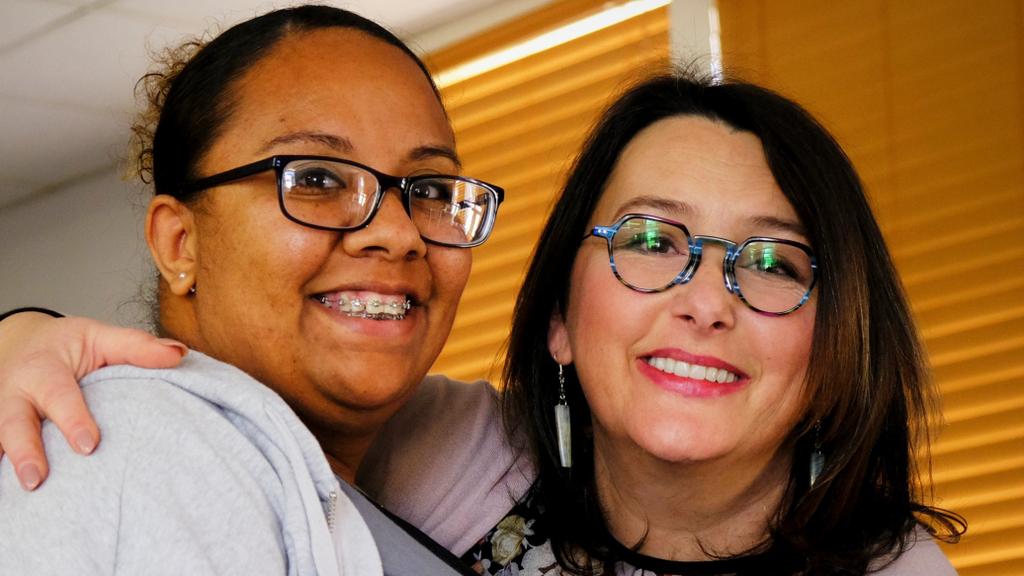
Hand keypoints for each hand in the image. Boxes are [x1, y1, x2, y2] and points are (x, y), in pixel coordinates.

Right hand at [0, 312, 186, 489]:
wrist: (26, 344)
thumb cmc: (69, 346)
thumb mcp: (101, 337)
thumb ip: (136, 346)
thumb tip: (178, 354)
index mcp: (43, 368)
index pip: (58, 394)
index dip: (72, 419)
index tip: (89, 445)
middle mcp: (15, 393)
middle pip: (13, 423)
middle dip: (25, 450)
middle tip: (38, 478)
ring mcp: (2, 415)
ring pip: (0, 439)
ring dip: (10, 465)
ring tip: (27, 490)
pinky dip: (5, 469)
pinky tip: (20, 498)